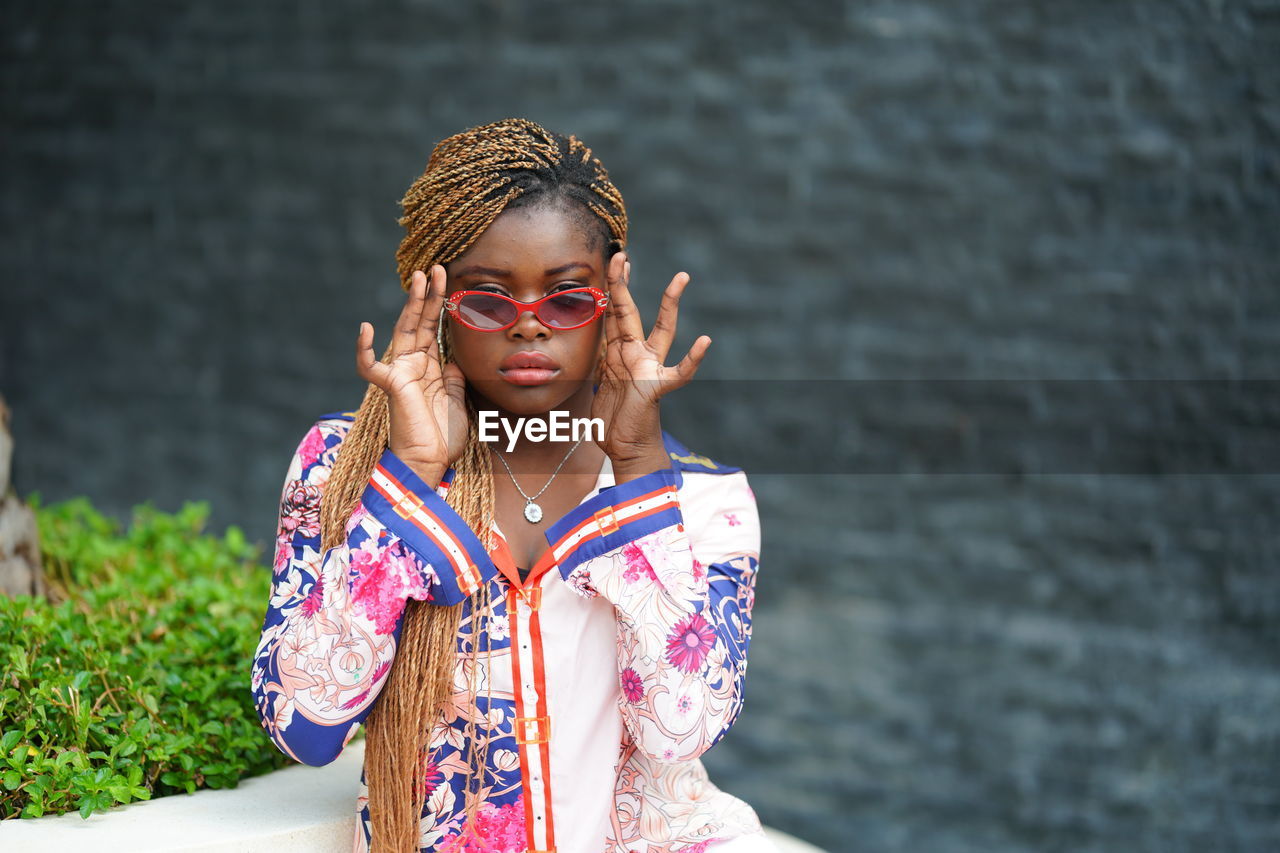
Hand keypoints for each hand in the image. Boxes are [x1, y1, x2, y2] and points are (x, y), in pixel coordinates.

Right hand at [355, 266, 467, 485]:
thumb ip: (454, 377)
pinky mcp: (391, 387)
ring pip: (403, 331)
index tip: (448, 281)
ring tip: (418, 277)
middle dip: (427, 294)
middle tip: (435, 268)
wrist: (431, 464)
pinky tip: (365, 328)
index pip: (434, 328)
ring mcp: (401, 373)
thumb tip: (455, 359)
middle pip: (420, 322)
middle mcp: (414, 365)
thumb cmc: (443, 438)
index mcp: (431, 368)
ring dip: (411, 304)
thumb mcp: (457, 400)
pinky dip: (364, 349)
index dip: (439, 305)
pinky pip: (371, 367)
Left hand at [591, 252, 710, 475]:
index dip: (612, 287)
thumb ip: (601, 363)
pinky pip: (679, 373)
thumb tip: (597, 348)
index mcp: (619, 353)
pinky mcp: (656, 388)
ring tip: (680, 278)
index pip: (614, 313)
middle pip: (629, 311)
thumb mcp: (600, 385)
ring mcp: (649, 369)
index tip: (617, 260)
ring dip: (670, 305)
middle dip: (623, 283)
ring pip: (661, 330)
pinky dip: (692, 360)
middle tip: (622, 254)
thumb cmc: (615, 421)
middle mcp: (636, 355)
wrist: (626, 449)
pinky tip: (704, 342)